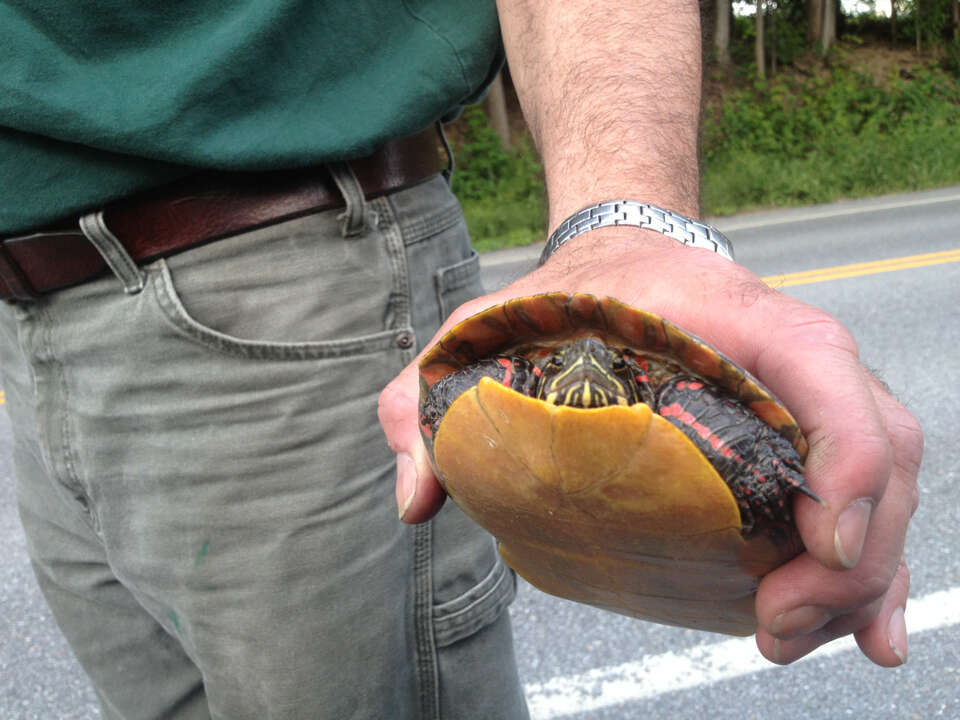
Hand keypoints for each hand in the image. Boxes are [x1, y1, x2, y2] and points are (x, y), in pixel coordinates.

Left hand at [377, 227, 921, 667]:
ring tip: (793, 635)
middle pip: (877, 445)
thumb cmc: (565, 295)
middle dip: (852, 553)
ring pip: (884, 481)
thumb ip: (428, 399)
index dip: (843, 453)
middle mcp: (788, 353)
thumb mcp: (481, 327)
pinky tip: (863, 633)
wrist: (622, 257)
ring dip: (864, 575)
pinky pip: (866, 494)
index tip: (814, 541)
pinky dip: (872, 567)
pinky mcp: (804, 432)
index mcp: (726, 314)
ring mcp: (806, 394)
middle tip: (774, 621)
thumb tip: (417, 502)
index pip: (818, 361)